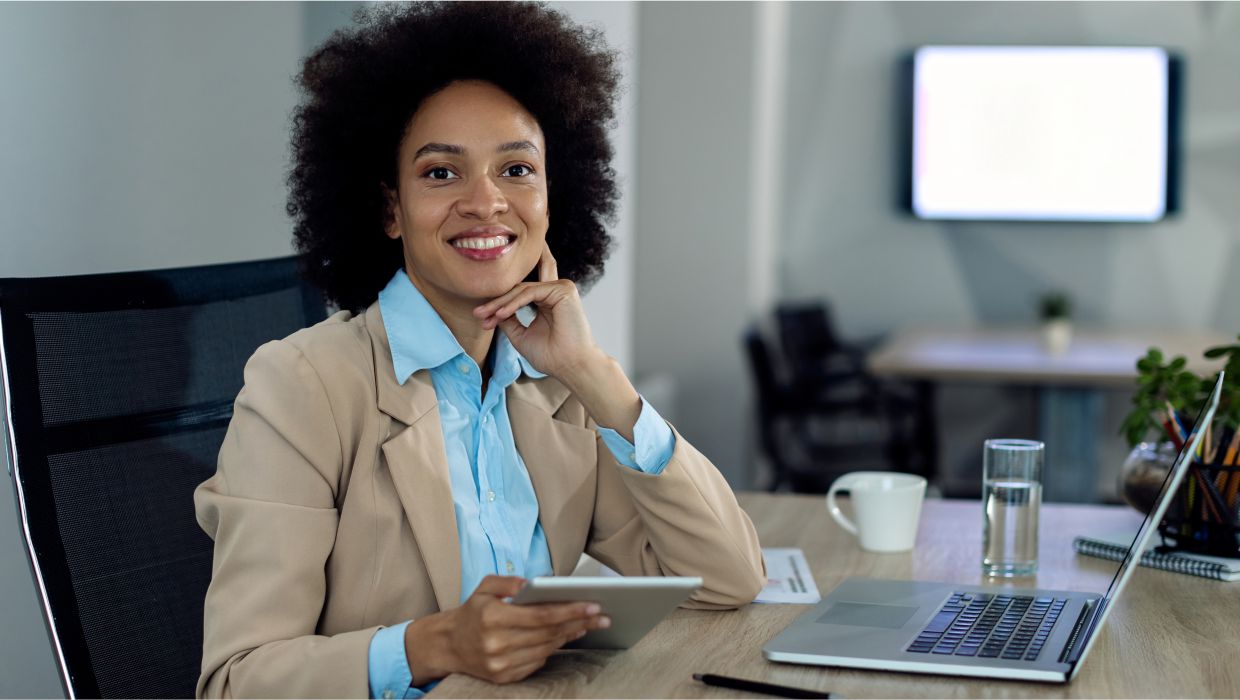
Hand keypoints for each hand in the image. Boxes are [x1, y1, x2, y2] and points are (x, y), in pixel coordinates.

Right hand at [404, 575, 609, 684]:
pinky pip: (537, 663)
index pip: (541, 615)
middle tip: (601, 616)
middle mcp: (497, 644)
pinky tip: (565, 637)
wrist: (449, 645)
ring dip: (570, 636)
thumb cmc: (472, 612)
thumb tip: (531, 583)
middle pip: (549, 633)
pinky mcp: (504, 677)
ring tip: (587, 624)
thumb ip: (507, 582)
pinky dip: (553, 649)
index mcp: (493, 618)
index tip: (593, 605)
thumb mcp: (484, 587)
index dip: (570, 610)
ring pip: (546, 649)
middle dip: (579, 623)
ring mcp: (501, 664)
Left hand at [473, 242, 605, 381]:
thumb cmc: (551, 356)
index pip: (519, 294)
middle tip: (477, 313)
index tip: (481, 318)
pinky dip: (514, 303)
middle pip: (518, 289)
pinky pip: (531, 292)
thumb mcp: (520, 335)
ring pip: (522, 289)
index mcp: (548, 301)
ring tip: (486, 316)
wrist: (569, 366)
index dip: (499, 304)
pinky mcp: (563, 289)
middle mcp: (555, 291)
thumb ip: (508, 320)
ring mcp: (560, 288)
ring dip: (501, 303)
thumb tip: (492, 310)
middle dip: (496, 302)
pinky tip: (501, 314)